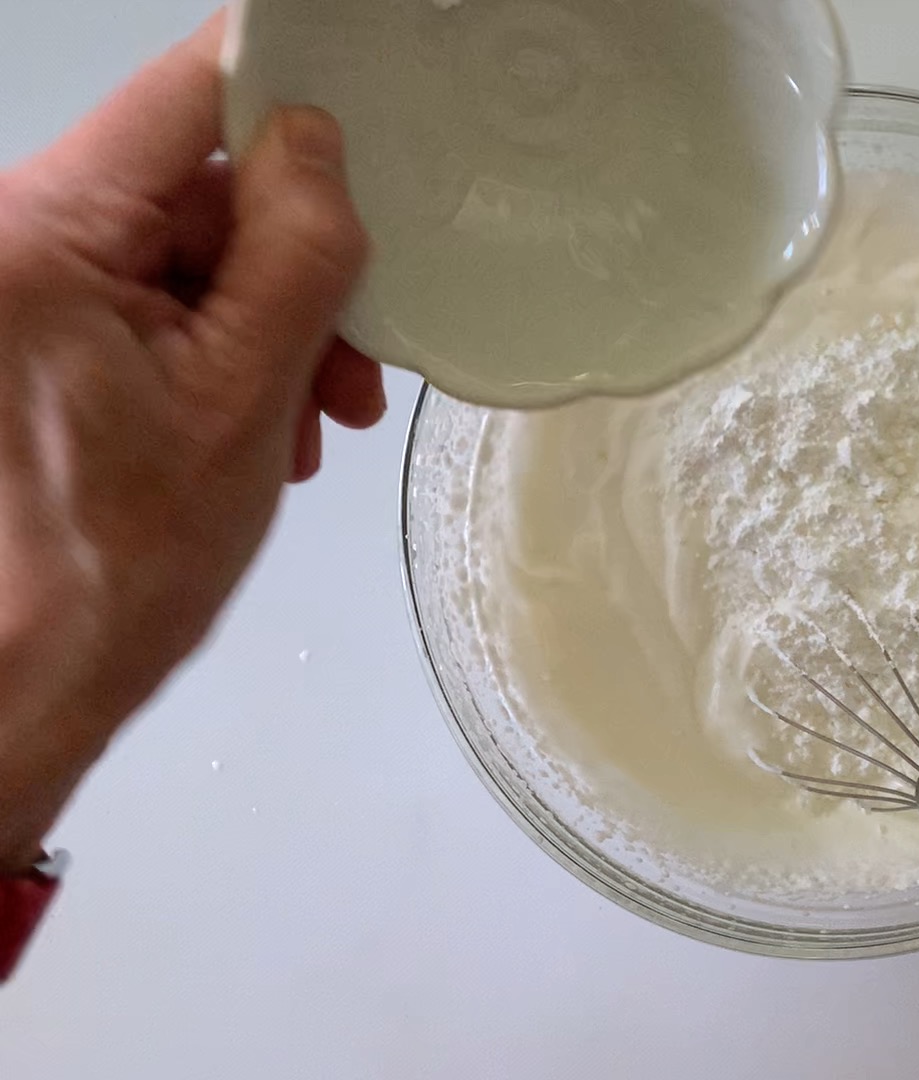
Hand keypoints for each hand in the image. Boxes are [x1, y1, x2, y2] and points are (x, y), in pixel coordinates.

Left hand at [0, 14, 375, 869]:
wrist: (24, 681)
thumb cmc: (114, 566)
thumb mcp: (246, 394)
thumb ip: (295, 250)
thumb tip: (317, 140)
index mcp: (41, 235)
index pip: (185, 95)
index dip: (290, 96)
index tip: (371, 119)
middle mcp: (12, 241)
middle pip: (193, 182)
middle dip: (294, 260)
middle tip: (354, 353)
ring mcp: (18, 288)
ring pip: (184, 246)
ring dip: (270, 318)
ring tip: (314, 413)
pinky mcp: (31, 330)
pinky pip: (150, 297)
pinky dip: (221, 346)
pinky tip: (263, 418)